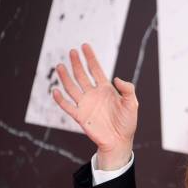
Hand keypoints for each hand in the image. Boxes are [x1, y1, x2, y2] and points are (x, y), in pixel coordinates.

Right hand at [53, 43, 137, 169]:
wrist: (120, 141)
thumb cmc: (127, 123)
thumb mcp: (132, 104)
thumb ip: (127, 89)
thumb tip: (116, 78)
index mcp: (106, 90)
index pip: (96, 70)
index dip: (90, 58)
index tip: (84, 46)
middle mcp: (94, 94)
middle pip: (82, 75)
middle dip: (77, 63)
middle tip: (71, 51)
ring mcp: (86, 104)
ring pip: (72, 88)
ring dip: (65, 77)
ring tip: (60, 66)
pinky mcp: (80, 116)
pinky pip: (68, 106)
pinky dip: (61, 99)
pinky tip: (56, 90)